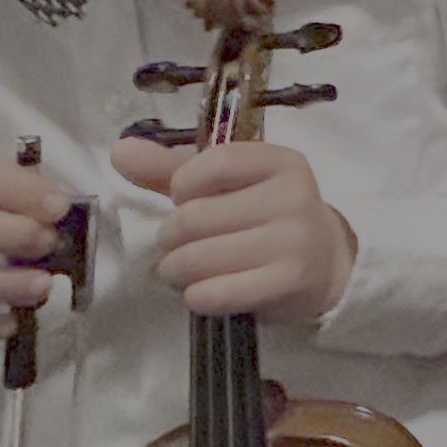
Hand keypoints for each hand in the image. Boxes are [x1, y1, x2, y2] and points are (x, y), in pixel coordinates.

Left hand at [116, 134, 355, 323]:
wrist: (325, 262)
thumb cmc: (265, 217)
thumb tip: (121, 151)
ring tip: (185, 270)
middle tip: (180, 246)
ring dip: (177, 270)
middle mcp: (293, 196)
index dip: (183, 187)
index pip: (211, 164)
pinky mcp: (289, 282)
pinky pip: (215, 292)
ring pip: (198, 258)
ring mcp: (294, 240)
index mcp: (279, 161)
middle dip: (171, 238)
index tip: (189, 199)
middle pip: (195, 217)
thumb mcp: (227, 186)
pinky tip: (203, 291)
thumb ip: (171, 168)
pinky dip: (196, 296)